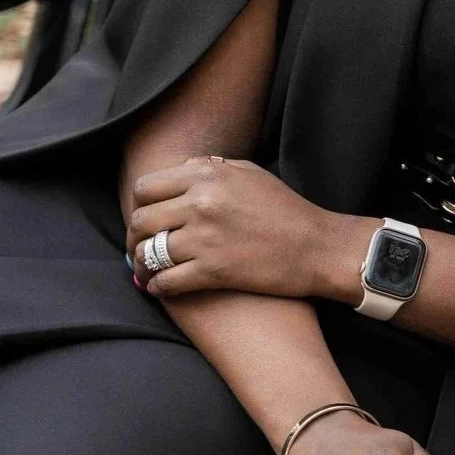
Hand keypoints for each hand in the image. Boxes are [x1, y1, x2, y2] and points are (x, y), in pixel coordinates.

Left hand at [128, 156, 355, 300]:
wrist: (317, 247)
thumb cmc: (287, 210)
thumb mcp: (252, 175)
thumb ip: (211, 168)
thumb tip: (180, 168)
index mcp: (210, 176)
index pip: (147, 187)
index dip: (142, 205)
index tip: (149, 217)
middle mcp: (203, 203)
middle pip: (141, 220)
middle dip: (137, 237)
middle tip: (143, 247)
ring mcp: (205, 238)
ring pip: (147, 253)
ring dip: (142, 265)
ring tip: (148, 270)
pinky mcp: (212, 271)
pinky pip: (164, 282)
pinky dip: (157, 287)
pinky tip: (162, 286)